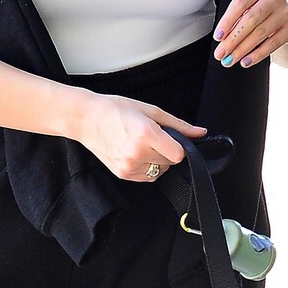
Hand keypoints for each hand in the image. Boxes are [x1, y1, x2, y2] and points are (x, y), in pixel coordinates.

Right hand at [78, 93, 206, 181]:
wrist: (87, 118)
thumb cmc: (116, 110)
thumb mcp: (151, 111)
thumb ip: (179, 125)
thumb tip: (201, 133)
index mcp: (146, 134)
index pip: (178, 154)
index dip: (177, 146)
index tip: (169, 138)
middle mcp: (138, 152)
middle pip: (170, 162)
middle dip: (166, 151)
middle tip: (150, 137)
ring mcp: (129, 166)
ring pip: (160, 171)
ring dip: (157, 160)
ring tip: (140, 144)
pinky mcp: (123, 174)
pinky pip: (147, 177)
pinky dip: (146, 167)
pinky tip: (135, 153)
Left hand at [213, 0, 287, 68]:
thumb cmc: (264, 10)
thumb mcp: (250, 6)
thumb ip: (237, 18)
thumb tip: (222, 40)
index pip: (240, 3)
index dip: (227, 22)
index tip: (218, 37)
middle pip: (250, 19)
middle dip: (233, 39)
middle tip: (221, 53)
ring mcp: (286, 11)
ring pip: (260, 33)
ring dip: (242, 49)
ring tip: (231, 59)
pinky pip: (273, 43)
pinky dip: (257, 54)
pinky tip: (246, 61)